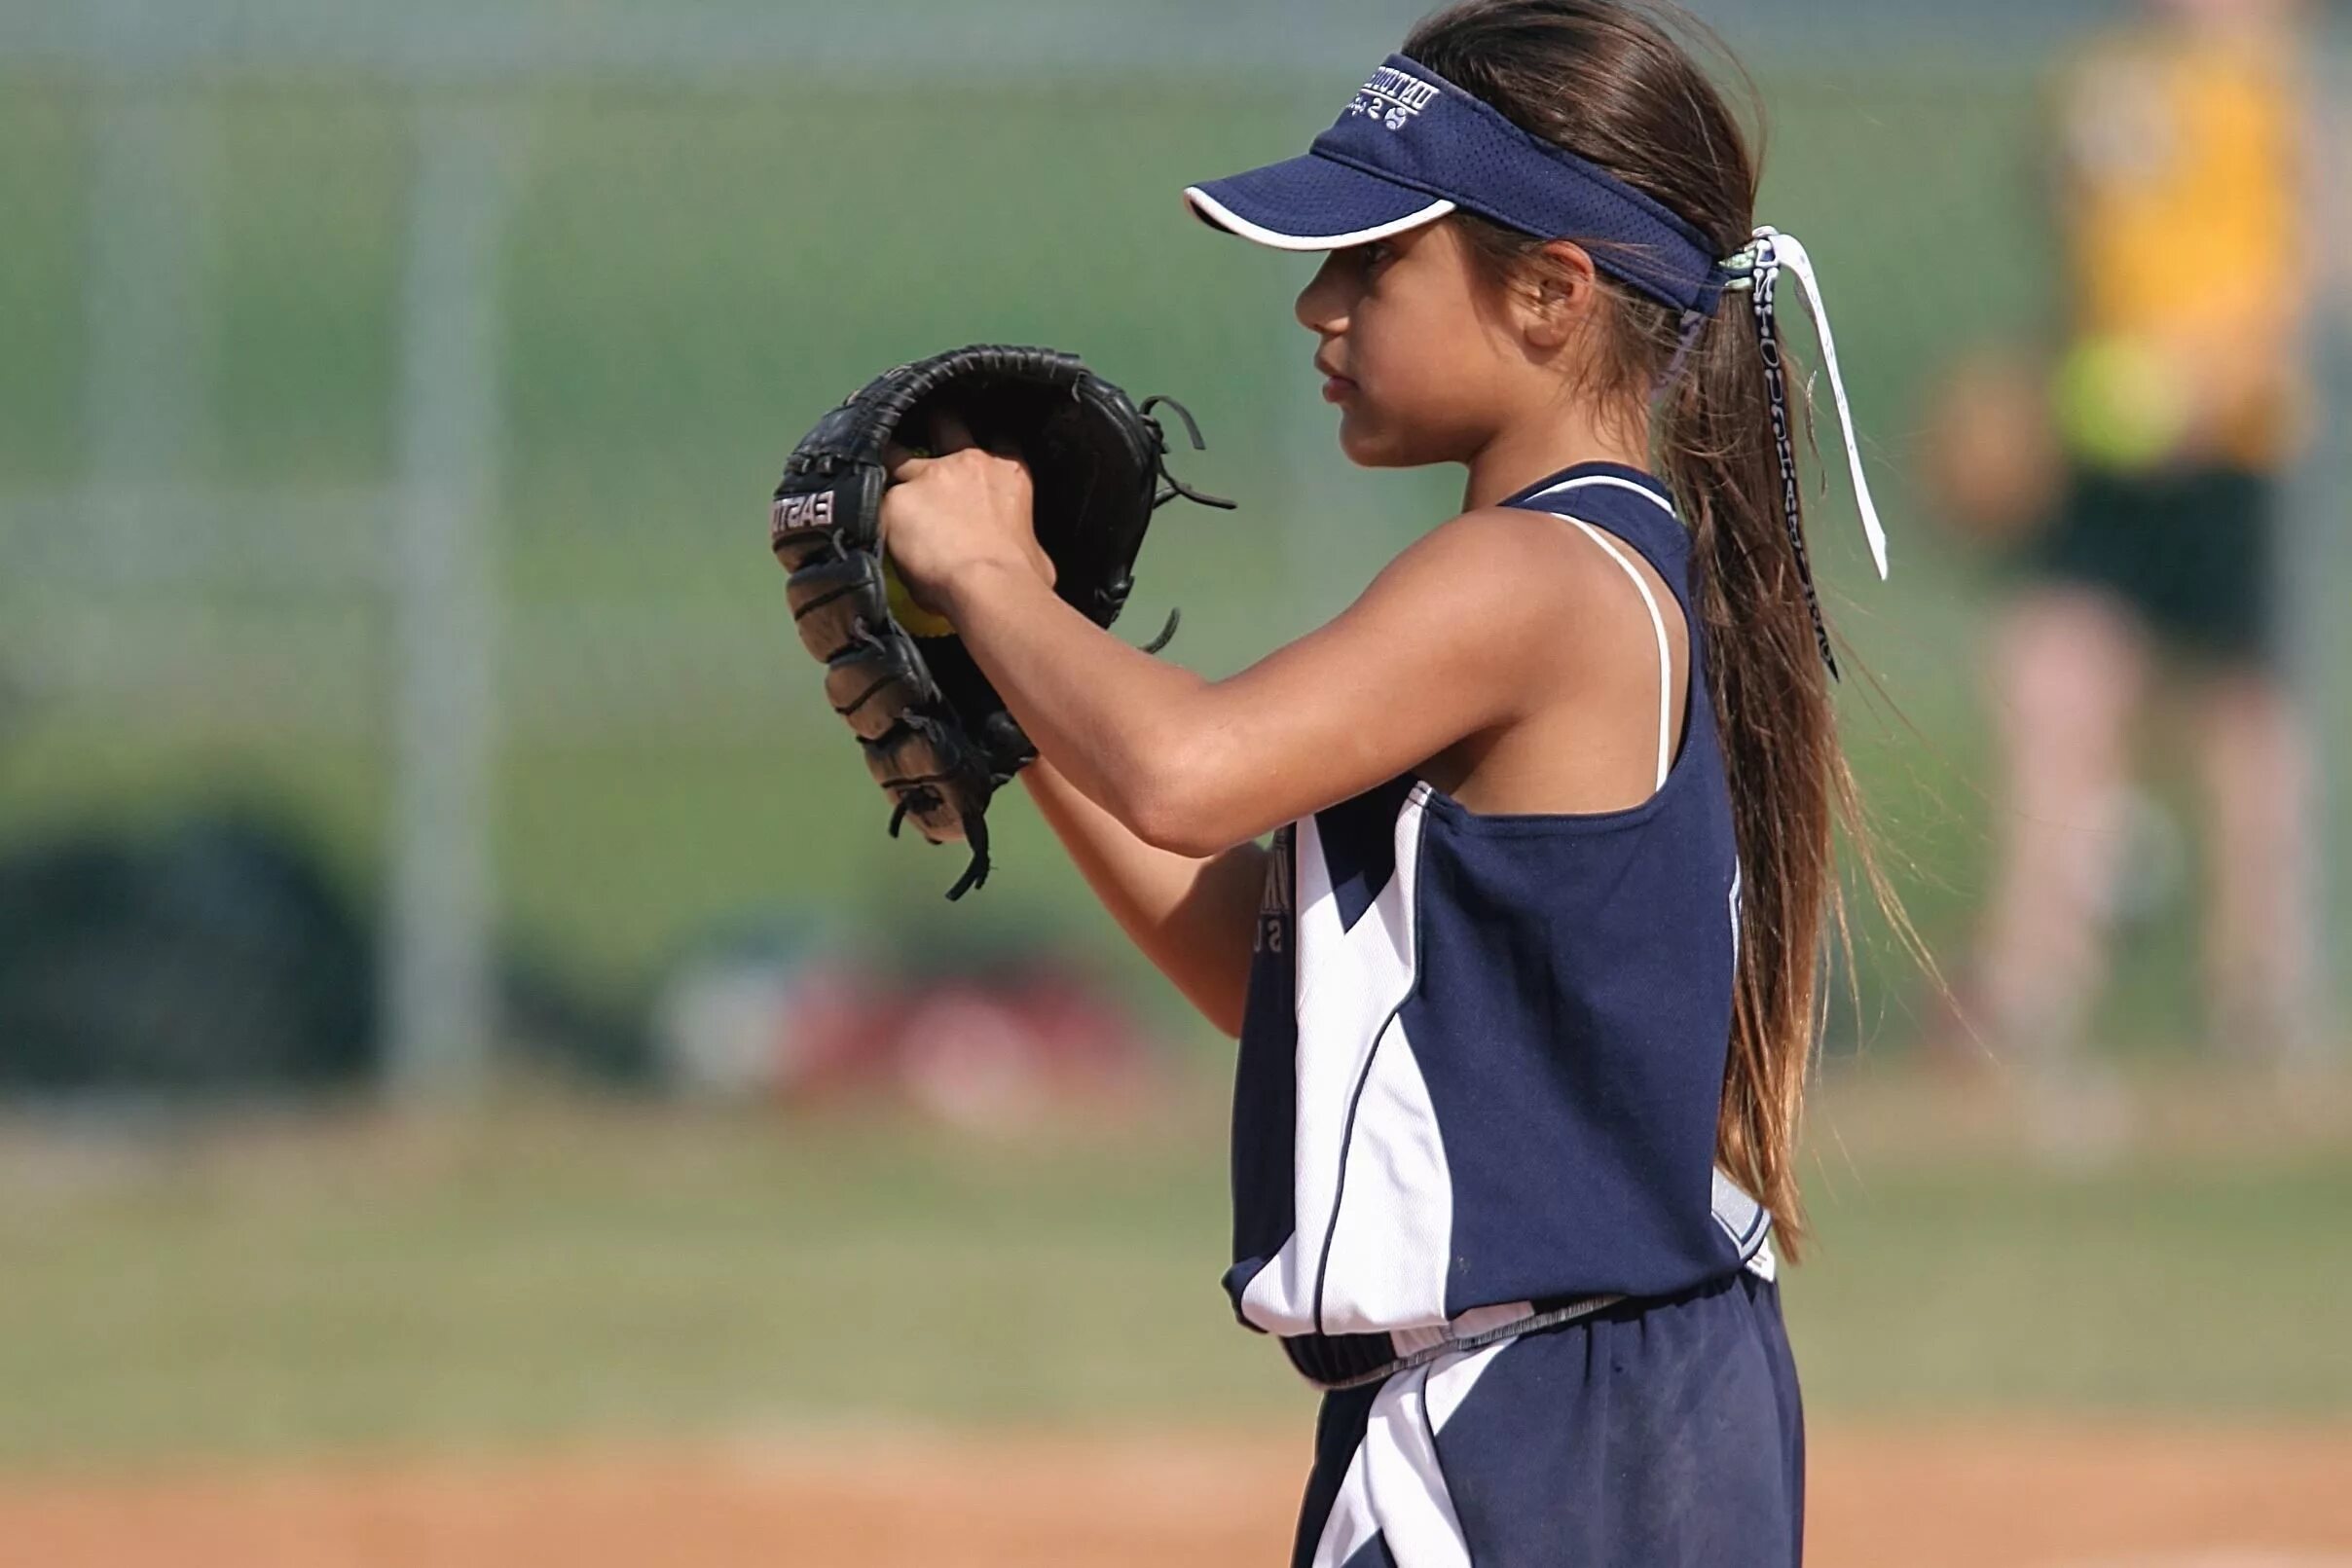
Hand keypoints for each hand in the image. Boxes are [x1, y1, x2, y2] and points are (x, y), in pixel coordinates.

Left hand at [882, 412, 1054, 617]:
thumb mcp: (1037, 550)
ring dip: (889, 462)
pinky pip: (875, 501)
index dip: (984, 440)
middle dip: (933, 424)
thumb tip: (1025, 554)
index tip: (971, 447)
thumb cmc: (1023, 575)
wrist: (989, 586)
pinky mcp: (894, 501)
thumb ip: (1023, 538)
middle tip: (920, 435)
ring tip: (874, 473)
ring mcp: (927, 477)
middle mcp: (968, 461)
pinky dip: (870, 510)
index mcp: (1009, 471)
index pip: (999, 436)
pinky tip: (860, 518)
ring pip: (896, 453)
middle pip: (945, 421)